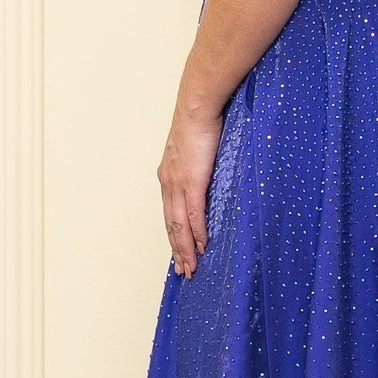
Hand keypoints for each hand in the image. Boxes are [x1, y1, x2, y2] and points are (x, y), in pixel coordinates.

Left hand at [157, 105, 223, 277]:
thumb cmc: (200, 122)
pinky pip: (194, 213)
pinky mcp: (191, 181)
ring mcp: (178, 183)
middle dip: (177, 251)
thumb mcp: (195, 150)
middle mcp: (168, 183)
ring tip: (192, 267)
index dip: (174, 236)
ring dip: (185, 249)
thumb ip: (199, 168)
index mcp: (168, 176)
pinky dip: (197, 233)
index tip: (179, 253)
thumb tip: (210, 177)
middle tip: (185, 271)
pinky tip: (202, 246)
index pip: (170, 213)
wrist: (197, 106)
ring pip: (179, 225)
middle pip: (171, 225)